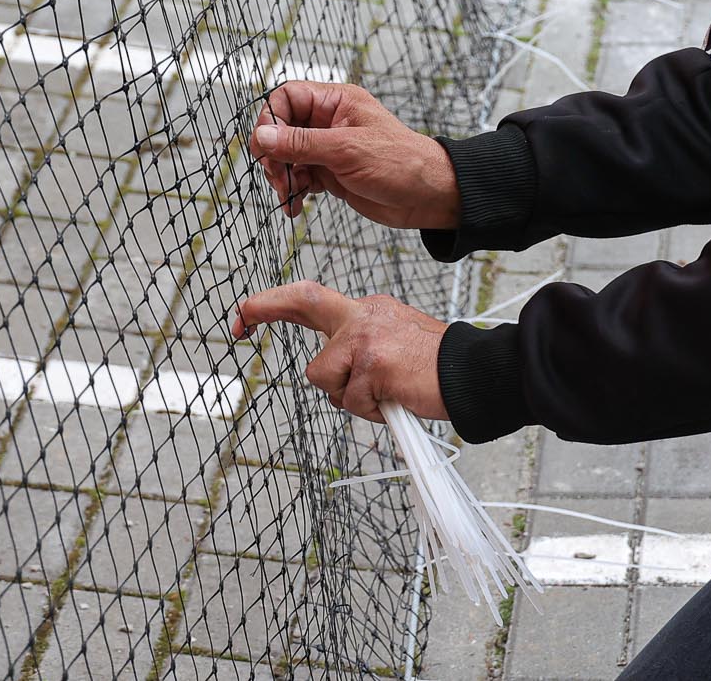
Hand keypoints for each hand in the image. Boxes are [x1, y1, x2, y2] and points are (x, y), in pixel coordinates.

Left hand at [233, 281, 446, 422]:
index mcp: (367, 309)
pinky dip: (369, 411)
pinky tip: (394, 401)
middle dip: (263, 306)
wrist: (473, 373)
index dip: (273, 304)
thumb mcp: (393, 344)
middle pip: (304, 302)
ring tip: (384, 396)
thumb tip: (333, 378)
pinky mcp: (372, 363)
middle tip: (237, 321)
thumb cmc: (434, 369)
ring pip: (324, 377)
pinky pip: (349, 401)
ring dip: (347, 397)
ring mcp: (366, 336)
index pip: (312, 298)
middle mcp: (363, 313)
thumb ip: (359, 349)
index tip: (243, 314)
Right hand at [250, 81, 460, 229]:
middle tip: (278, 176)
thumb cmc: (401, 163)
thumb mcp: (347, 150)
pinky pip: (299, 176)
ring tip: (289, 195)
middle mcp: (329, 122)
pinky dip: (293, 191)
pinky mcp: (330, 172)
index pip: (288, 97)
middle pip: (282, 129)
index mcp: (337, 102)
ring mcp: (329, 148)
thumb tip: (263, 136)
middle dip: (274, 154)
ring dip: (282, 176)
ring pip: (287, 156)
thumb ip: (302, 143)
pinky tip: (296, 206)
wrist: (428, 197)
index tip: (267, 146)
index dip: (272, 118)